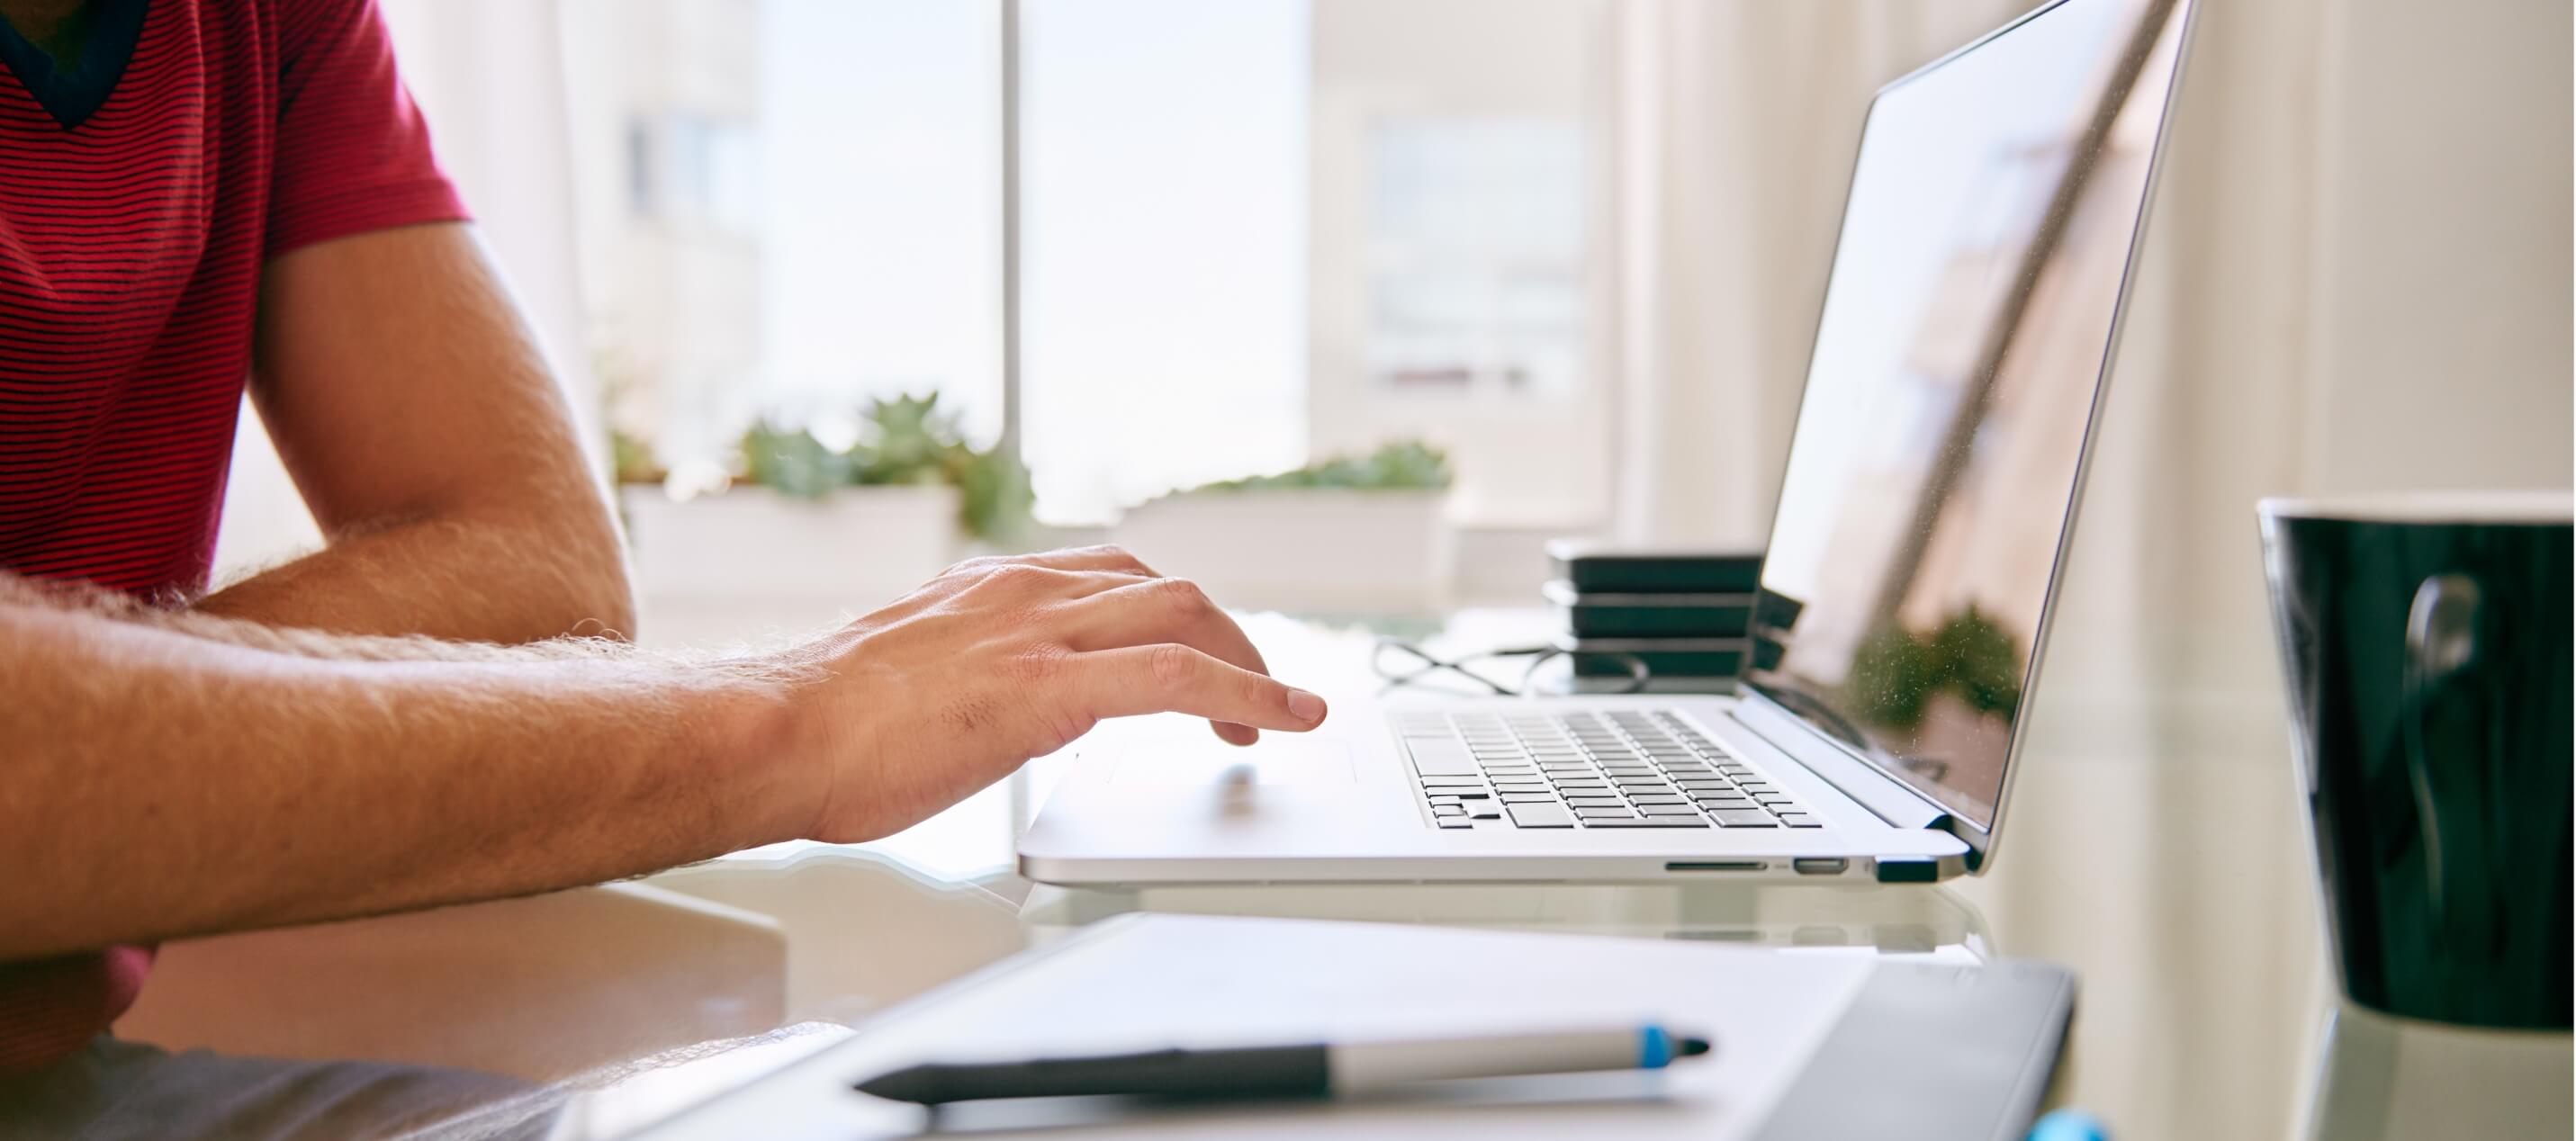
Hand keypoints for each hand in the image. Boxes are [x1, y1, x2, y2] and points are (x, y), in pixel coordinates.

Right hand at [779, 546, 1327, 842]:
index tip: (1198, 650)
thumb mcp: (912, 676)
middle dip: (1225, 639)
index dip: (1170, 615)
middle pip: (1165, 590)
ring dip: (1247, 665)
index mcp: (990, 587)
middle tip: (1250, 698)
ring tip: (1277, 717)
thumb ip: (965, 671)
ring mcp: (1039, 631)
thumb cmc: (824, 725)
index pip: (1111, 575)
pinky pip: (1177, 678)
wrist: (777, 734)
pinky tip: (1282, 722)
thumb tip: (989, 705)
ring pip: (1184, 616)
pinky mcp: (1048, 685)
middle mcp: (1023, 590)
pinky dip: (1248, 694)